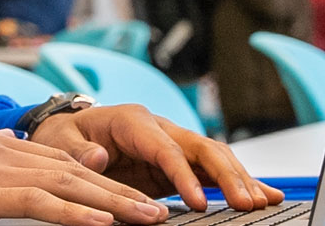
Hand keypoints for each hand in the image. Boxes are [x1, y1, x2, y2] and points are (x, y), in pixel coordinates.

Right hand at [0, 129, 170, 225]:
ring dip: (113, 202)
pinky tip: (103, 222)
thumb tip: (13, 178)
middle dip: (120, 189)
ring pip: (67, 183)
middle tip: (159, 209)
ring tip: (148, 219)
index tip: (133, 195)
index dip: (101, 177)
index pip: (60, 160)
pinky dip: (75, 212)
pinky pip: (39, 202)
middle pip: (74, 168)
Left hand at [31, 104, 284, 212]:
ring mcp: (172, 144)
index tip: (197, 202)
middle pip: (201, 148)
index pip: (166, 148)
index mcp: (132, 121)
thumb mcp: (61, 141)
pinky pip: (211, 171)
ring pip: (214, 157)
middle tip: (247, 203)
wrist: (67, 131)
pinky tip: (263, 195)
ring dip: (239, 179)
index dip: (184, 175)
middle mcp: (159, 128)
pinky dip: (236, 182)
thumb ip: (78, 151)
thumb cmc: (64, 135)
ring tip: (263, 202)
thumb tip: (97, 158)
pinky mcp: (178, 163)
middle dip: (227, 175)